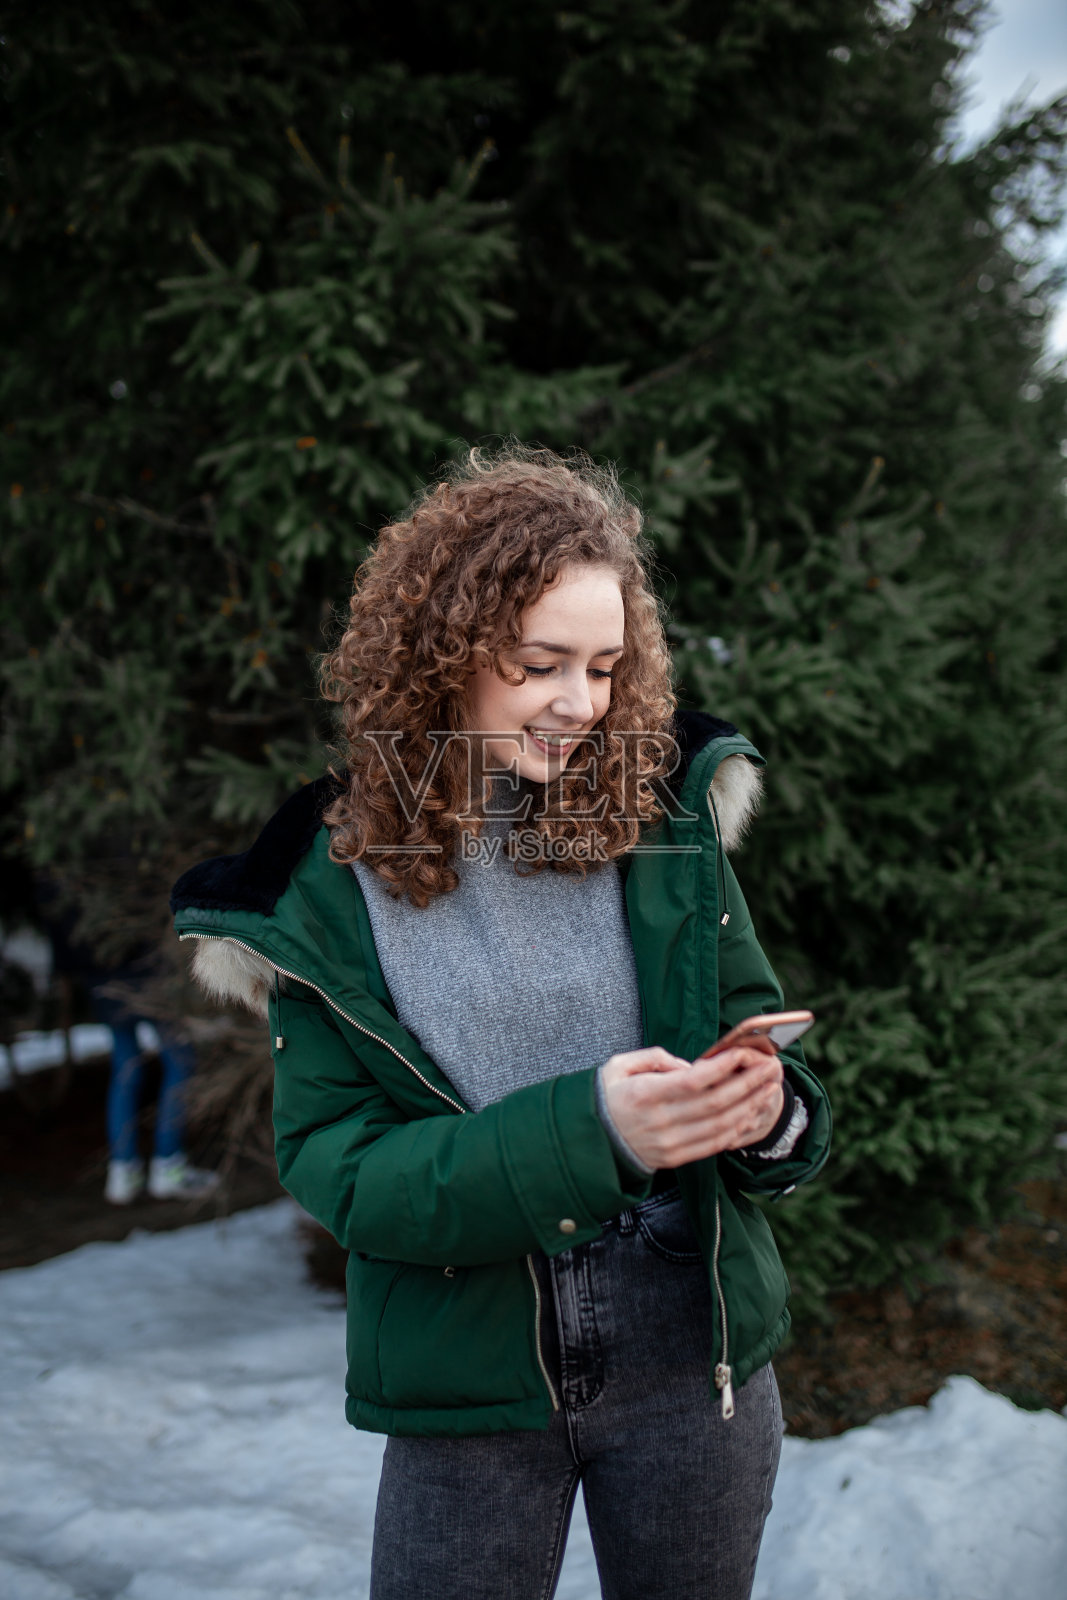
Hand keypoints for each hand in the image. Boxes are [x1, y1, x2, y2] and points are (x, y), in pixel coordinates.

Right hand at [601, 1043, 784, 1169]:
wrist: (592, 1141)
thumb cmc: (609, 1096)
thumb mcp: (620, 1065)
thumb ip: (654, 1058)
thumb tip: (689, 1065)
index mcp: (644, 1094)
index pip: (692, 1081)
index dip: (721, 1068)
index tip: (742, 1054)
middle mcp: (660, 1121)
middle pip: (714, 1103)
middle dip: (748, 1084)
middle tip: (771, 1068)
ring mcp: (670, 1143)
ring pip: (720, 1126)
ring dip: (750, 1107)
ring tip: (770, 1088)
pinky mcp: (676, 1158)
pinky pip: (714, 1145)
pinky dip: (737, 1130)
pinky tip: (753, 1114)